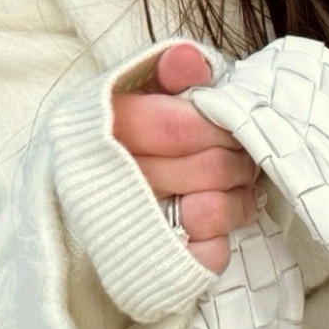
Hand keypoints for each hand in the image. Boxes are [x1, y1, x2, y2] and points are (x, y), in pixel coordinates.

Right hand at [111, 42, 259, 273]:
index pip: (183, 127)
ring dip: (237, 199)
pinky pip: (210, 255)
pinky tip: (218, 223)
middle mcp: (116, 181)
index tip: (228, 126)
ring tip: (234, 188)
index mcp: (106, 129)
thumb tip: (189, 62)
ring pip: (213, 212)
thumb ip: (165, 73)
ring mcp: (137, 228)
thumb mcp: (138, 93)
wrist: (88, 200)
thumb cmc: (125, 139)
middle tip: (240, 158)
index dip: (219, 127)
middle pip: (209, 169)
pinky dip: (222, 238)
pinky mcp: (159, 266)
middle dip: (237, 161)